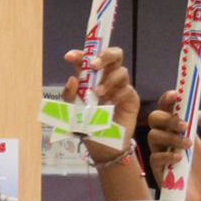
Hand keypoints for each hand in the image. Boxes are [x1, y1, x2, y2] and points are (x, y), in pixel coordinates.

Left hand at [63, 45, 138, 161]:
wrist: (102, 146)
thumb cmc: (87, 126)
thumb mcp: (72, 112)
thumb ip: (70, 96)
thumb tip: (72, 79)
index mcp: (91, 78)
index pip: (89, 60)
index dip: (81, 54)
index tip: (70, 56)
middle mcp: (107, 78)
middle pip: (113, 56)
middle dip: (104, 55)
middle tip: (94, 65)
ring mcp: (120, 87)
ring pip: (121, 71)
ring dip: (108, 80)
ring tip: (98, 93)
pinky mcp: (131, 98)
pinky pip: (127, 89)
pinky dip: (117, 94)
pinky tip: (109, 105)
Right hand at [147, 90, 200, 200]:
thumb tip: (200, 112)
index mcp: (180, 129)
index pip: (169, 109)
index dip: (168, 100)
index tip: (176, 95)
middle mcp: (167, 138)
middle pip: (155, 119)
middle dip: (168, 118)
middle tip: (183, 125)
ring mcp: (160, 153)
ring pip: (153, 135)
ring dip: (171, 137)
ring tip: (187, 145)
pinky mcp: (157, 169)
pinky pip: (155, 156)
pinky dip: (168, 155)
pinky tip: (180, 158)